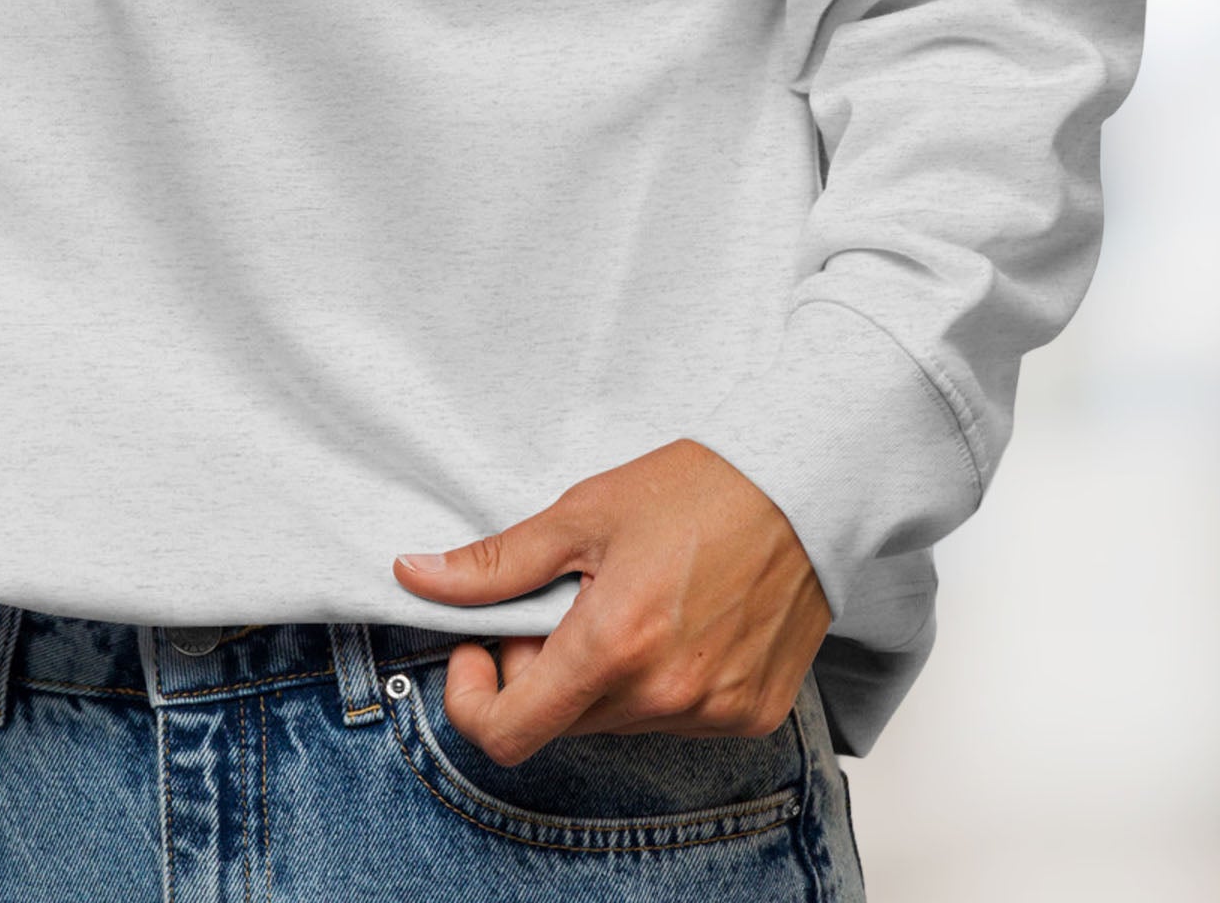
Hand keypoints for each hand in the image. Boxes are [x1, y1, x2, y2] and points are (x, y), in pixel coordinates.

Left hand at [391, 439, 830, 765]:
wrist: (804, 486)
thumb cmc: (694, 490)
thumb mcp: (579, 514)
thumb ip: (495, 564)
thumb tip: (414, 577)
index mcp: (613, 647)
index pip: (510, 733)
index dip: (475, 699)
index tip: (478, 647)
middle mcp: (666, 696)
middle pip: (560, 721)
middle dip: (538, 669)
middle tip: (559, 598)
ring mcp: (714, 713)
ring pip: (615, 721)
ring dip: (597, 676)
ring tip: (624, 599)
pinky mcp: (753, 715)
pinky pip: (674, 719)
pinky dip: (654, 682)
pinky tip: (673, 620)